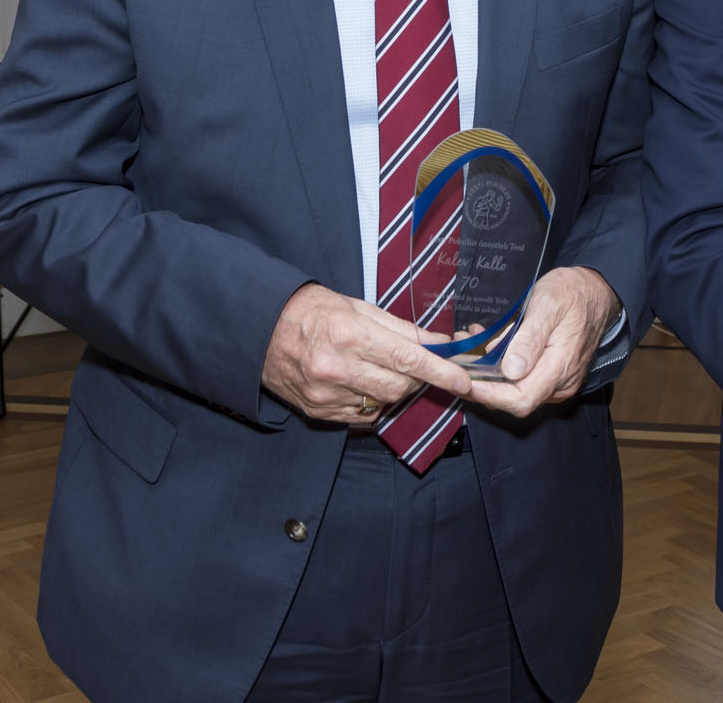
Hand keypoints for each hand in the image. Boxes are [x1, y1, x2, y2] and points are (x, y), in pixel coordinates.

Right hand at [261, 283, 471, 423]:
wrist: (259, 328)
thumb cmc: (311, 310)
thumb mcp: (357, 307)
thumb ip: (400, 328)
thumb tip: (438, 342)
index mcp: (349, 335)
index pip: (408, 359)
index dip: (440, 372)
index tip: (463, 380)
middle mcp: (336, 368)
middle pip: (399, 387)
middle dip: (415, 379)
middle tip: (410, 363)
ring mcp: (325, 394)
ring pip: (382, 403)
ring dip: (393, 390)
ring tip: (378, 368)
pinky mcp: (318, 411)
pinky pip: (361, 415)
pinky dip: (370, 401)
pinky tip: (359, 382)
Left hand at [462, 267, 620, 417]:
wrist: (596, 290)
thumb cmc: (572, 293)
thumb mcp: (548, 305)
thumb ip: (529, 338)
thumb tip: (511, 370)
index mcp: (560, 367)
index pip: (520, 399)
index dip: (489, 395)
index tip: (463, 381)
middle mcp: (559, 383)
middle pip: (513, 399)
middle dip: (482, 382)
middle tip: (458, 357)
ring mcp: (555, 381)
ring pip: (514, 389)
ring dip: (488, 372)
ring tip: (469, 343)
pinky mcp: (550, 374)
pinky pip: (521, 379)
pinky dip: (500, 365)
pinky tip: (489, 343)